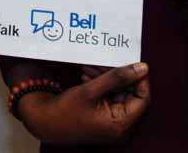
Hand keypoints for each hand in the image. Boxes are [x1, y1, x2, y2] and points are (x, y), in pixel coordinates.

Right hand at [18, 63, 150, 144]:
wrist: (44, 123)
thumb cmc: (65, 111)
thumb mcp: (91, 90)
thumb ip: (117, 77)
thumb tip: (142, 67)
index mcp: (122, 124)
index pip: (143, 97)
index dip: (139, 78)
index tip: (129, 61)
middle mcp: (121, 127)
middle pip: (131, 94)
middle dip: (118, 76)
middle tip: (106, 61)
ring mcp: (113, 124)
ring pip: (119, 94)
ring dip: (108, 79)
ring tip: (91, 66)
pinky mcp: (105, 119)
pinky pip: (110, 99)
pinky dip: (102, 86)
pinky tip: (88, 75)